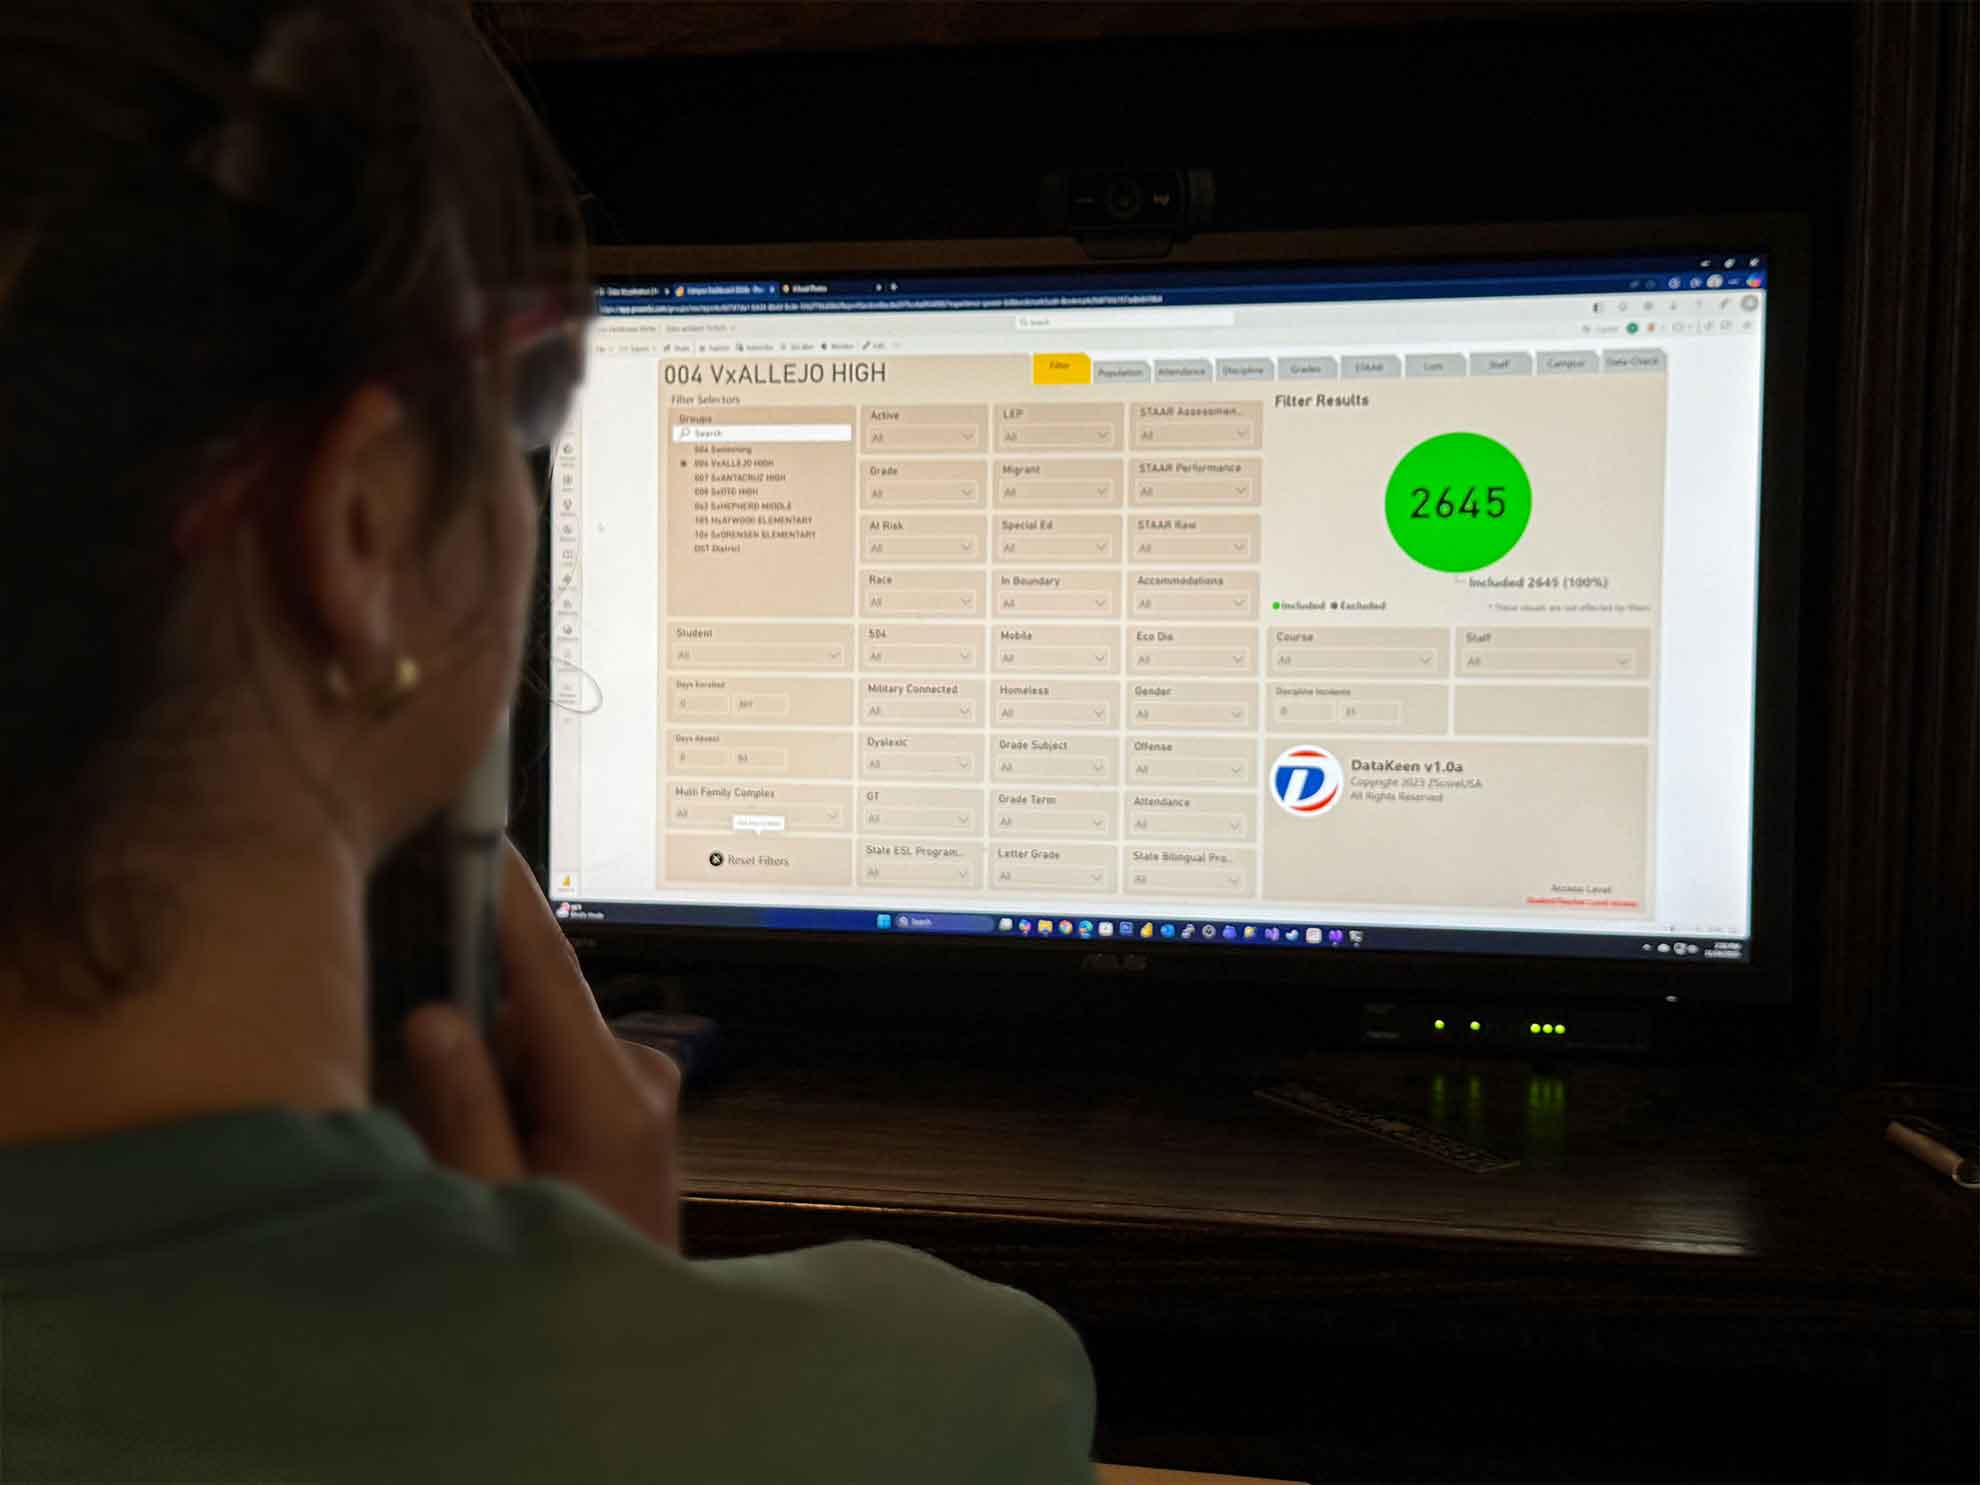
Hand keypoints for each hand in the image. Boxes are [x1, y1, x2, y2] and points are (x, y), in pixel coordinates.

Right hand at [393, 840, 680, 1249]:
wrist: (633, 1336)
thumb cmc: (563, 1285)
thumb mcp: (491, 1202)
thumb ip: (462, 1109)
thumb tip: (437, 1016)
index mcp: (609, 1094)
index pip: (549, 972)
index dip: (509, 903)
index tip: (481, 840)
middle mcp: (641, 1072)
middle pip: (531, 1006)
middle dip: (478, 1039)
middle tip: (444, 1117)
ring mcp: (648, 1084)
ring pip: (540, 1037)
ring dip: (499, 1074)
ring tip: (490, 1157)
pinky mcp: (640, 1099)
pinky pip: (560, 1063)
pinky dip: (523, 1089)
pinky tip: (514, 1154)